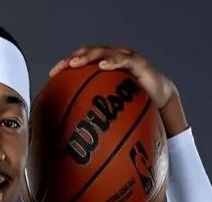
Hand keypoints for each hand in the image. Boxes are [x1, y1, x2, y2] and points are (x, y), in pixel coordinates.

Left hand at [49, 45, 187, 136]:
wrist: (160, 103)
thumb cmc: (131, 108)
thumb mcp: (109, 114)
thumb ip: (93, 119)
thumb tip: (73, 140)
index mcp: (101, 70)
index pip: (80, 62)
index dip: (65, 65)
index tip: (52, 75)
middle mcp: (111, 60)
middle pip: (88, 53)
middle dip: (73, 59)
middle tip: (62, 67)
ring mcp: (125, 59)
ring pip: (104, 52)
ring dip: (88, 56)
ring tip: (76, 63)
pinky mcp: (139, 64)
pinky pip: (124, 61)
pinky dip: (113, 62)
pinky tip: (102, 66)